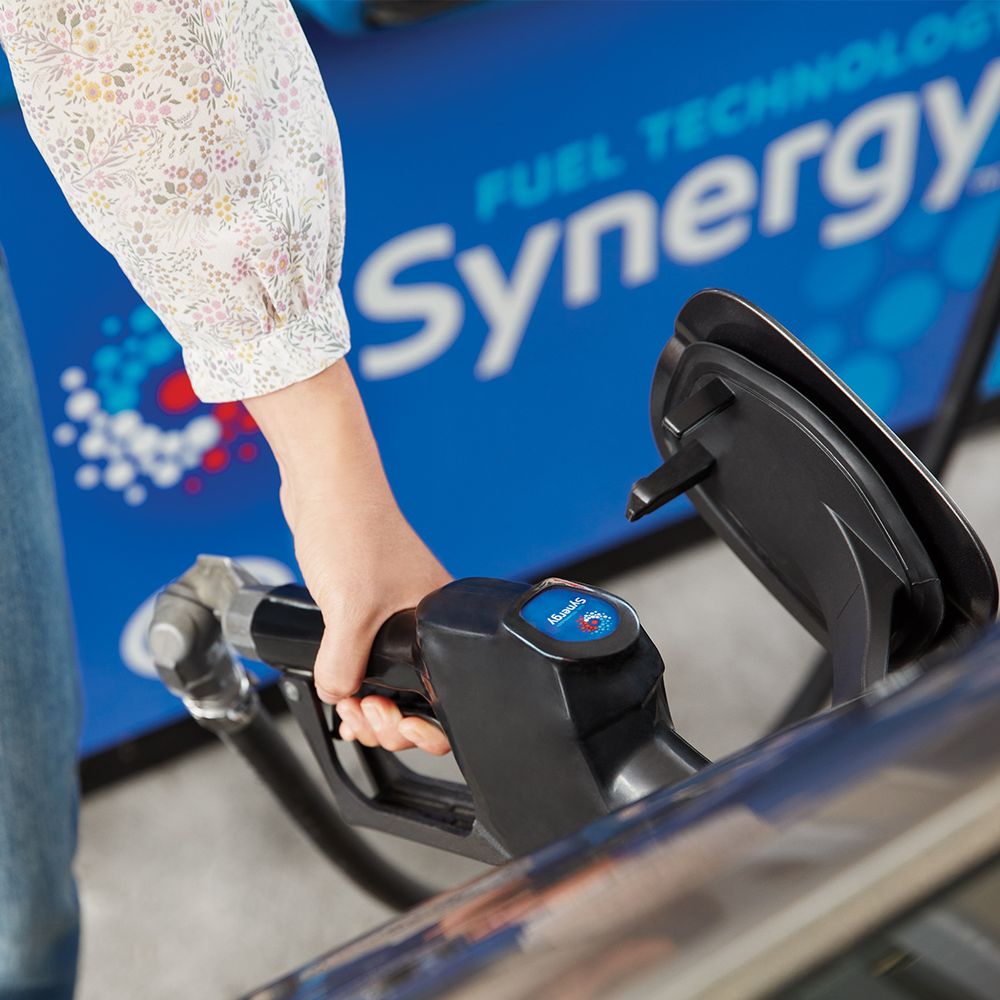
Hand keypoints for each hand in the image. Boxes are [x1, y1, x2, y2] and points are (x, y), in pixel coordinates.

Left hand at [244, 359, 451, 755]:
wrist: (325, 486)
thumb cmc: (352, 529)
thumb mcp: (349, 611)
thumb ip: (343, 668)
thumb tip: (338, 697)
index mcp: (440, 623)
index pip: (443, 697)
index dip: (413, 724)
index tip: (383, 721)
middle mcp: (424, 620)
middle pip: (415, 696)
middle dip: (387, 718)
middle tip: (360, 715)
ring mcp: (395, 613)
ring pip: (389, 679)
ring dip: (369, 702)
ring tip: (347, 706)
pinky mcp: (367, 604)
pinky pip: (368, 657)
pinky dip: (355, 679)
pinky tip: (340, 685)